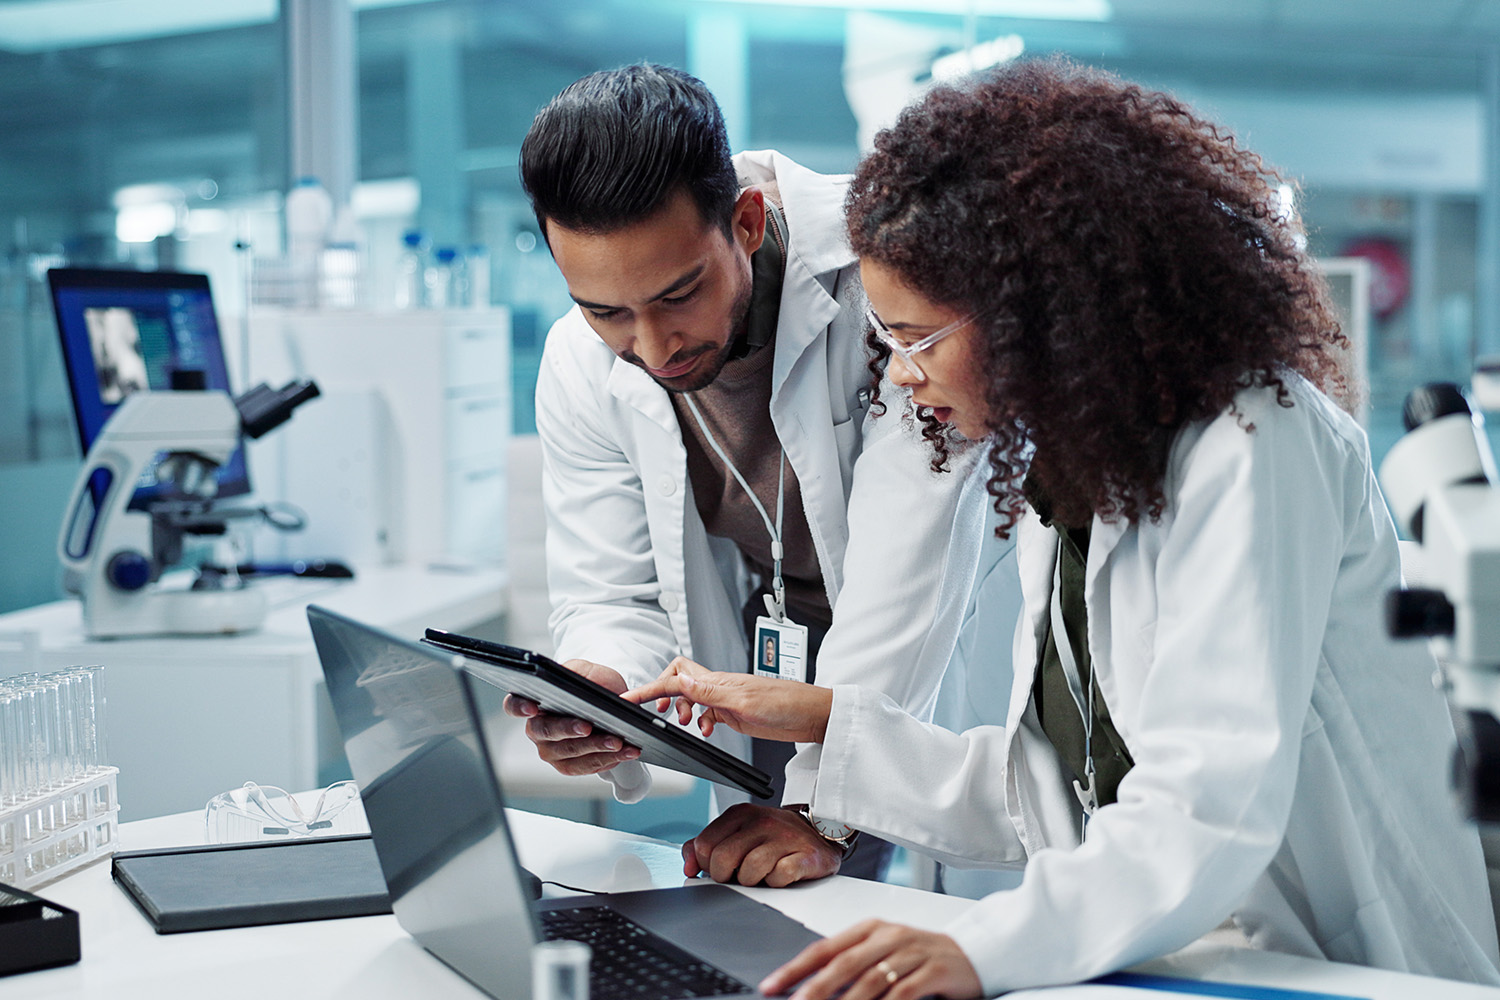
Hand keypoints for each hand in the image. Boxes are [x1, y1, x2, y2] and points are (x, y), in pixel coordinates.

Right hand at [502, 659, 640, 774]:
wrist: (611, 702)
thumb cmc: (592, 684)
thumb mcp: (586, 671)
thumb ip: (578, 673)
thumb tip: (576, 682)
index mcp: (533, 702)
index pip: (513, 705)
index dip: (519, 707)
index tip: (532, 708)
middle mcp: (536, 730)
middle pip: (546, 732)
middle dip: (568, 730)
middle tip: (588, 727)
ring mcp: (551, 751)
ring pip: (569, 754)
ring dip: (595, 749)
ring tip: (618, 742)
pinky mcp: (569, 765)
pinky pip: (585, 767)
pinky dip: (607, 759)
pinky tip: (624, 752)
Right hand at [624, 657, 832, 743]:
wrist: (813, 715)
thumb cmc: (788, 704)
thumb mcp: (744, 701)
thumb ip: (710, 692)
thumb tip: (679, 679)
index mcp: (718, 681)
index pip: (674, 679)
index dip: (649, 689)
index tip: (628, 698)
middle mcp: (719, 687)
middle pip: (678, 680)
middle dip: (661, 694)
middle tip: (658, 713)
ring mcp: (726, 699)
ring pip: (690, 697)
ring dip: (680, 710)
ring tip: (683, 724)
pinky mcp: (734, 712)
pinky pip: (706, 712)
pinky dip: (699, 722)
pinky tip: (706, 732)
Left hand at [681, 803, 842, 886]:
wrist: (818, 832)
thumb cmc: (773, 837)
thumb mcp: (737, 833)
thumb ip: (706, 846)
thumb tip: (689, 866)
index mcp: (740, 814)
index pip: (704, 846)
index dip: (708, 864)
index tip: (721, 867)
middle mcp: (761, 821)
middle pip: (722, 860)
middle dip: (726, 876)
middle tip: (739, 874)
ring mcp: (784, 837)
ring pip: (748, 872)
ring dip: (752, 881)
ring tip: (762, 873)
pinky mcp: (804, 856)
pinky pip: (778, 878)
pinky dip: (775, 883)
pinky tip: (780, 875)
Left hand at [760, 919, 981, 999]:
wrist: (976, 954)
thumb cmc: (922, 957)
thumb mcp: (884, 954)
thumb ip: (851, 966)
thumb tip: (811, 988)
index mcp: (870, 928)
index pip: (824, 948)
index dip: (795, 968)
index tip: (772, 987)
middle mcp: (889, 935)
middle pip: (844, 964)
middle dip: (814, 988)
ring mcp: (913, 951)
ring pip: (871, 979)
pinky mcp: (935, 969)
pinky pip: (904, 992)